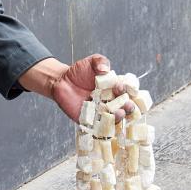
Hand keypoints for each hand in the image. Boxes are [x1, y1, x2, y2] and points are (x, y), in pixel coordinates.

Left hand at [19, 54, 134, 122]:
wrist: (62, 81)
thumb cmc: (79, 71)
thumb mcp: (92, 62)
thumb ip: (100, 61)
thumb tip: (105, 69)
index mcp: (113, 88)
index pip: (124, 92)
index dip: (125, 91)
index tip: (120, 87)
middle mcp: (109, 101)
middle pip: (123, 107)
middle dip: (128, 107)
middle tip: (128, 105)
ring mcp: (100, 112)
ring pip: (113, 118)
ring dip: (118, 118)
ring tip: (120, 114)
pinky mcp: (89, 121)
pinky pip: (98, 127)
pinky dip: (103, 127)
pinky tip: (106, 125)